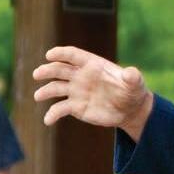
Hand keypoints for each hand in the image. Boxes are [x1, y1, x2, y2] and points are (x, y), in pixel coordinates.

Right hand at [33, 46, 152, 139]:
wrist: (129, 109)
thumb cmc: (132, 90)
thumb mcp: (135, 83)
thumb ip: (132, 77)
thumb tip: (131, 73)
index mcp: (93, 64)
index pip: (74, 55)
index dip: (62, 53)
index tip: (50, 54)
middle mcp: (81, 75)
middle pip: (60, 69)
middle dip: (48, 70)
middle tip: (38, 74)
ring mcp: (76, 91)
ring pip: (56, 88)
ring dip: (46, 91)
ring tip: (38, 95)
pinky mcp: (75, 106)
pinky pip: (60, 109)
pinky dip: (52, 114)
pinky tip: (48, 120)